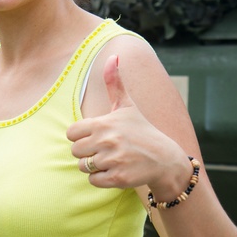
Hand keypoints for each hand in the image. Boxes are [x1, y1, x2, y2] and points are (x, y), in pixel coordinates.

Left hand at [66, 55, 189, 193]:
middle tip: (105, 150)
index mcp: (104, 123)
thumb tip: (113, 56)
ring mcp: (113, 160)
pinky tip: (116, 171)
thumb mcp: (127, 106)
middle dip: (87, 152)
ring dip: (94, 166)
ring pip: (83, 167)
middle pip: (75, 151)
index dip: (82, 136)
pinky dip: (101, 179)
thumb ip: (115, 82)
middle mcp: (107, 141)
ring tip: (112, 160)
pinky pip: (93, 181)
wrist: (165, 159)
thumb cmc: (141, 131)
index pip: (71, 134)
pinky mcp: (117, 178)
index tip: (96, 136)